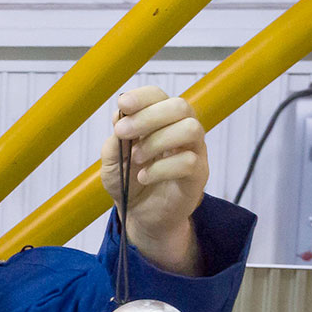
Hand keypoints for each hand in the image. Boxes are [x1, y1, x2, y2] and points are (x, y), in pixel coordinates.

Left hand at [99, 87, 206, 274]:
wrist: (140, 216)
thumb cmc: (129, 183)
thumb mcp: (112, 164)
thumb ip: (114, 142)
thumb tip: (119, 117)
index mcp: (160, 121)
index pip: (159, 96)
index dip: (143, 97)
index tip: (123, 104)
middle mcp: (181, 130)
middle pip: (180, 106)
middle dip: (148, 116)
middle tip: (122, 132)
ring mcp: (194, 151)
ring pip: (191, 129)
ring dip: (157, 140)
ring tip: (136, 158)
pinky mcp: (198, 175)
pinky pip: (189, 162)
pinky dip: (160, 168)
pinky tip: (143, 177)